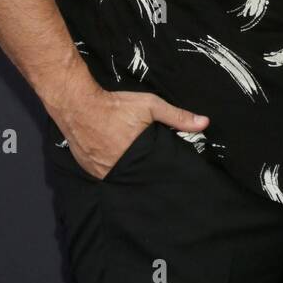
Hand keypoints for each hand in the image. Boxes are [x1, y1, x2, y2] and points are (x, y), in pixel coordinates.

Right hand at [50, 82, 208, 180]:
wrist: (77, 104)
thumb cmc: (115, 105)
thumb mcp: (150, 106)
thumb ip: (177, 116)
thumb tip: (205, 123)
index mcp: (136, 157)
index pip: (155, 172)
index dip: (161, 170)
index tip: (167, 169)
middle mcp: (117, 169)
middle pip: (138, 176)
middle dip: (144, 172)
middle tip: (149, 164)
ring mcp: (101, 172)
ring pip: (120, 178)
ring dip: (127, 171)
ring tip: (132, 162)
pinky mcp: (89, 169)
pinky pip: (104, 174)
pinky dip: (111, 169)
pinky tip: (115, 160)